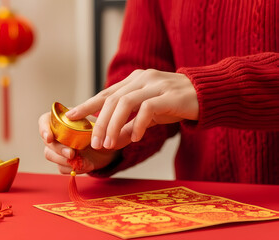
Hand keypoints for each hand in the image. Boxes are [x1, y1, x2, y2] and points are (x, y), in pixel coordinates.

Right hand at [38, 112, 116, 173]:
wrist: (110, 147)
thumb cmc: (103, 130)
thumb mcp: (98, 123)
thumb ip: (85, 120)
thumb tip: (72, 116)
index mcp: (63, 119)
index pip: (44, 121)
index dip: (44, 129)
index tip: (49, 138)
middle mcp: (57, 133)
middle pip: (47, 142)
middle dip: (59, 149)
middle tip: (72, 154)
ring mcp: (59, 148)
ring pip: (50, 155)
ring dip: (64, 160)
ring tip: (83, 162)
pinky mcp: (64, 162)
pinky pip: (61, 167)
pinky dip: (73, 168)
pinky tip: (86, 165)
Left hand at [65, 69, 198, 148]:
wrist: (207, 95)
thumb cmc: (175, 104)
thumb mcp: (148, 115)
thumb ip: (129, 126)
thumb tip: (110, 142)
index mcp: (133, 80)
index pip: (105, 93)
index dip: (87, 105)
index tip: (70, 117)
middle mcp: (141, 78)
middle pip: (112, 99)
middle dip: (99, 122)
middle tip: (93, 142)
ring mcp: (155, 84)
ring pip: (125, 103)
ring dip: (113, 125)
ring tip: (108, 144)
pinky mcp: (168, 95)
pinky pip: (147, 109)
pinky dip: (138, 125)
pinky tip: (134, 138)